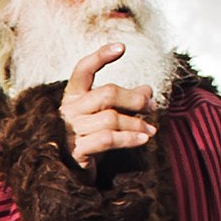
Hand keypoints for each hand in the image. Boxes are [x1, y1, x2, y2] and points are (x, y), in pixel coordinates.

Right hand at [62, 44, 157, 168]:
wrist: (71, 173)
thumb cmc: (91, 138)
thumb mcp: (108, 115)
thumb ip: (126, 101)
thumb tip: (149, 90)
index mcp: (73, 96)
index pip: (83, 70)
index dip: (100, 56)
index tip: (122, 47)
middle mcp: (68, 111)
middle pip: (107, 94)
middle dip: (135, 99)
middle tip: (152, 107)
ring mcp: (70, 131)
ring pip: (111, 118)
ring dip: (136, 123)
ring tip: (151, 129)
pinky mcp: (77, 151)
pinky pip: (107, 139)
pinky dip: (129, 138)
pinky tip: (143, 139)